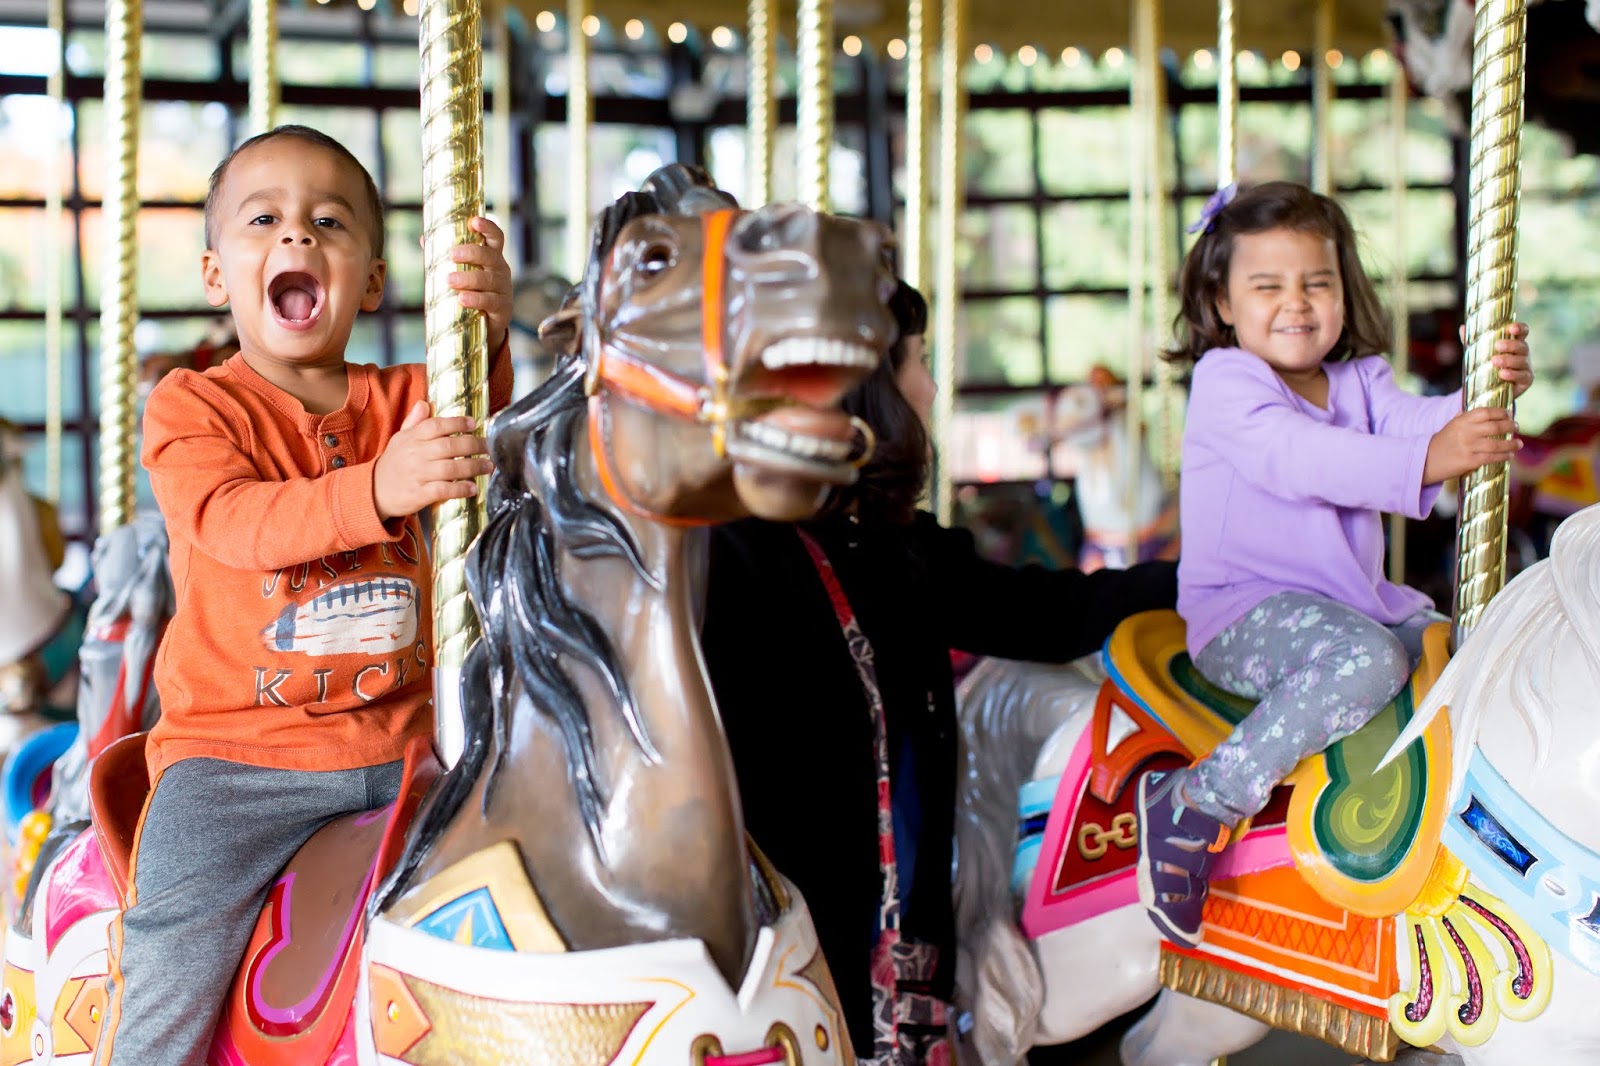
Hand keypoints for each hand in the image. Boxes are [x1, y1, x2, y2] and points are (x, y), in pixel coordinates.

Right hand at [373, 401, 493, 519]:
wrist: (373, 491)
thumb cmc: (392, 464)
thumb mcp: (400, 439)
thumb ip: (414, 422)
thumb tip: (424, 403)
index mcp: (412, 438)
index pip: (436, 425)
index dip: (457, 423)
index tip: (474, 423)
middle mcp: (415, 454)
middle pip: (449, 446)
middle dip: (473, 445)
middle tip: (489, 447)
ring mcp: (417, 474)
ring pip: (450, 468)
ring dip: (473, 467)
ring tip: (488, 466)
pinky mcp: (419, 494)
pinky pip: (443, 490)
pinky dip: (460, 489)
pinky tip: (473, 488)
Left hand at [449, 216, 512, 357]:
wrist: (488, 327)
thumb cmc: (473, 292)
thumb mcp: (463, 273)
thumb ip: (444, 258)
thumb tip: (424, 239)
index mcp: (492, 258)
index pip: (495, 238)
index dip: (487, 227)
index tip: (474, 221)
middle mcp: (501, 271)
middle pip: (490, 256)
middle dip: (472, 253)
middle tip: (452, 254)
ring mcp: (503, 290)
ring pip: (488, 279)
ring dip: (468, 278)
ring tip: (449, 280)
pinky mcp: (502, 308)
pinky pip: (490, 301)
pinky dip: (476, 299)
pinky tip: (462, 299)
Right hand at [1422, 407, 1520, 484]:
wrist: (1426, 460)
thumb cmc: (1441, 442)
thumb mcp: (1451, 425)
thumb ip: (1465, 417)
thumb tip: (1482, 411)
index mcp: (1462, 421)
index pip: (1486, 412)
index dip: (1501, 412)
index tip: (1508, 414)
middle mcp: (1466, 433)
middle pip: (1495, 427)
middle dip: (1510, 427)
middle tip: (1516, 427)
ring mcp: (1468, 447)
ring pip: (1497, 444)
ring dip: (1511, 444)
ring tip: (1519, 444)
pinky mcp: (1470, 461)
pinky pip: (1492, 458)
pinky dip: (1504, 456)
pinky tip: (1509, 456)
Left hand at [1459, 321, 1532, 397]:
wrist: (1493, 389)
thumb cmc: (1489, 366)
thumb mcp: (1480, 353)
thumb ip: (1473, 342)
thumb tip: (1462, 328)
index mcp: (1515, 343)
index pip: (1522, 331)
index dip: (1520, 328)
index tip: (1511, 328)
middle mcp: (1523, 354)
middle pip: (1522, 346)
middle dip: (1511, 345)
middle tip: (1497, 345)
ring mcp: (1526, 367)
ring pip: (1522, 361)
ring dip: (1509, 360)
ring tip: (1494, 361)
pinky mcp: (1526, 380)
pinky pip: (1522, 376)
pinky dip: (1513, 374)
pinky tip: (1502, 374)